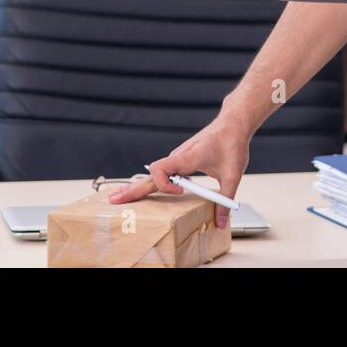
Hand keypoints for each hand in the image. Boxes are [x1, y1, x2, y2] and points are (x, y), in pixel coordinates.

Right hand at [107, 114, 251, 227]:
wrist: (232, 123)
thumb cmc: (231, 143)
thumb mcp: (233, 174)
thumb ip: (225, 199)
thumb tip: (221, 222)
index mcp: (187, 157)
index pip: (160, 169)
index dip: (164, 184)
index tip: (181, 190)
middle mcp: (178, 157)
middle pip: (149, 176)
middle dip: (132, 190)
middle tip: (113, 201)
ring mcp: (177, 159)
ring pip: (153, 175)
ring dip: (138, 186)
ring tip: (120, 198)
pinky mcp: (180, 161)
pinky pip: (161, 173)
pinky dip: (150, 183)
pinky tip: (143, 191)